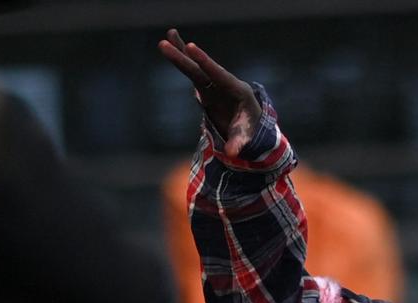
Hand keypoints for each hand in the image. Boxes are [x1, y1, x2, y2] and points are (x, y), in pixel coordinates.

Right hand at [157, 28, 259, 156]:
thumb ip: (238, 142)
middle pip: (203, 70)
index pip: (220, 75)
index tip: (192, 48)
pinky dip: (183, 60)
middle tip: (166, 42)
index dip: (205, 63)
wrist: (251, 128)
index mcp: (239, 91)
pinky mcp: (207, 88)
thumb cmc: (251, 131)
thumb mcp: (246, 137)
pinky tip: (172, 44)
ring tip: (168, 35)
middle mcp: (226, 84)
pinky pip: (193, 73)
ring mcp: (215, 85)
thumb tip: (231, 153)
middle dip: (186, 58)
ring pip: (196, 68)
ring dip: (182, 53)